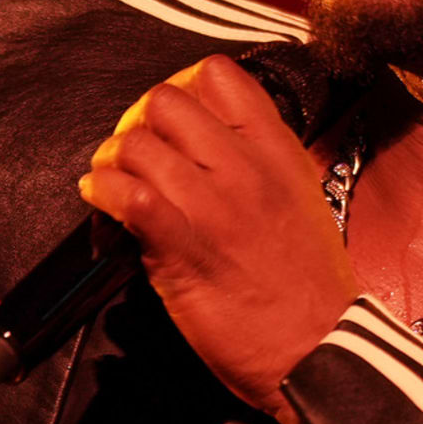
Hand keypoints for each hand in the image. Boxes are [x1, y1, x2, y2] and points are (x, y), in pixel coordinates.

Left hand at [77, 55, 358, 423]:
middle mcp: (245, 168)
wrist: (320, 348)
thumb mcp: (300, 200)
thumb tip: (211, 147)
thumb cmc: (310, 288)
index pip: (220, 75)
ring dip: (112, 161)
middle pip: (166, 101)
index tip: (170, 120)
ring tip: (111, 182)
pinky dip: (102, 192)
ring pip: (137, 144)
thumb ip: (261, 163)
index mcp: (278, 151)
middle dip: (139, 123)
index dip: (183, 88)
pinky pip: (127, 194)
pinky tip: (102, 204)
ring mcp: (213, 205)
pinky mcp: (183, 247)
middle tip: (135, 154)